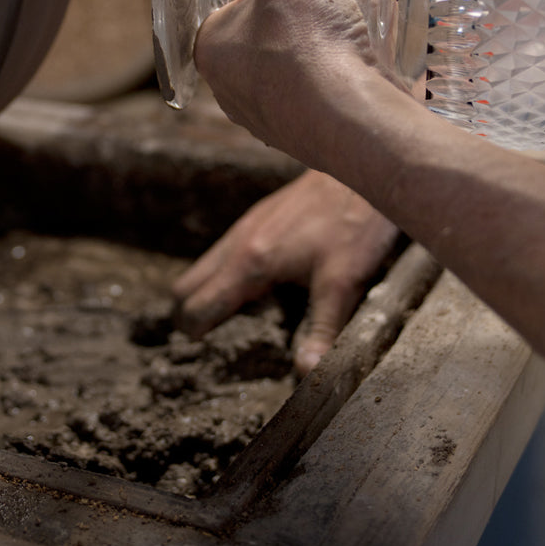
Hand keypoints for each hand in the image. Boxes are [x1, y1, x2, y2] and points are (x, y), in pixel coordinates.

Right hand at [172, 169, 399, 374]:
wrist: (359, 172)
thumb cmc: (354, 225)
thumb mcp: (344, 284)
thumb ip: (323, 331)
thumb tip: (307, 372)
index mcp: (250, 264)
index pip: (195, 308)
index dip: (196, 336)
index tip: (213, 357)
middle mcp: (237, 244)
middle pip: (185, 289)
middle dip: (190, 318)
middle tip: (218, 342)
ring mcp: (243, 227)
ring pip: (201, 268)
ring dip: (206, 296)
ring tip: (236, 321)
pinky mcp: (256, 217)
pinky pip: (221, 253)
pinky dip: (222, 276)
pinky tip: (259, 288)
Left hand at [194, 0, 384, 170]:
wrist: (354, 121)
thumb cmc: (308, 44)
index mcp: (211, 46)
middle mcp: (234, 86)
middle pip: (273, 15)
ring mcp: (275, 114)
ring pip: (304, 48)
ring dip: (332, 19)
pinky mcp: (316, 129)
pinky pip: (330, 79)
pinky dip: (350, 54)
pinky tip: (372, 40)